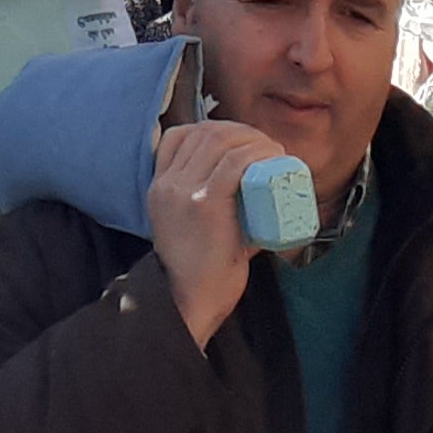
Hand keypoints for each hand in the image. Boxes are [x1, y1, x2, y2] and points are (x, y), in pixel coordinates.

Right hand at [148, 118, 275, 348]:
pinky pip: (234, 163)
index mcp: (159, 187)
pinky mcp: (205, 203)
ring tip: (274, 151)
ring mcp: (183, 191)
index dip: (215, 129)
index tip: (242, 142)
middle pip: (204, 134)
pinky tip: (273, 157)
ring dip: (253, 139)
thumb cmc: (200, 272)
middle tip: (266, 146)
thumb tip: (255, 193)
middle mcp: (167, 184)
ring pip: (221, 142)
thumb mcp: (193, 227)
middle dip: (240, 131)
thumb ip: (213, 206)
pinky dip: (257, 154)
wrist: (190, 303)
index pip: (180, 136)